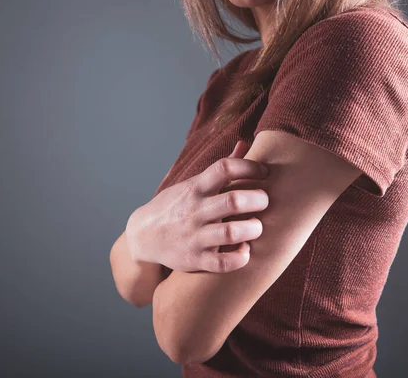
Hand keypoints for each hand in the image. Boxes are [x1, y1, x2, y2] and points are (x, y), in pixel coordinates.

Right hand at [125, 140, 269, 272]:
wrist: (143, 235)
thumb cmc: (178, 206)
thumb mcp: (194, 183)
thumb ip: (222, 167)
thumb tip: (245, 144)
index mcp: (196, 188)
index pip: (225, 168)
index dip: (250, 167)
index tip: (264, 173)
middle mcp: (195, 210)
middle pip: (233, 201)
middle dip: (258, 200)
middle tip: (264, 201)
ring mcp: (194, 236)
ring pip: (231, 233)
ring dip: (252, 229)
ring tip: (256, 226)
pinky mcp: (195, 259)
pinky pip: (223, 262)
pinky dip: (240, 258)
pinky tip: (245, 250)